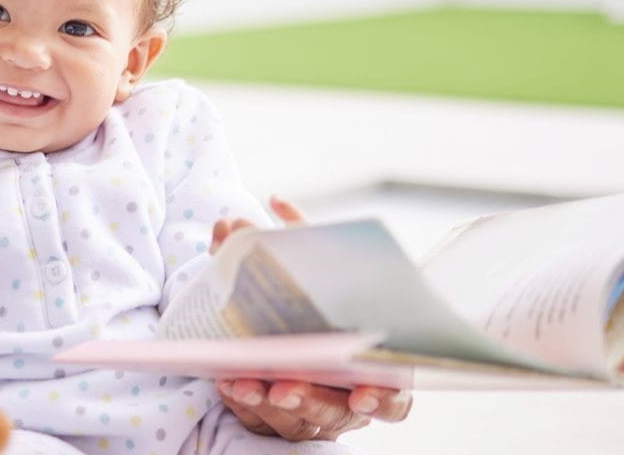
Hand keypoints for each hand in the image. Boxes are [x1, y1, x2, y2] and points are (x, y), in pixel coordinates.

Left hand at [208, 197, 414, 440]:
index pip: (394, 394)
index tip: (361, 392)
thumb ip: (302, 239)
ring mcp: (316, 411)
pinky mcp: (283, 417)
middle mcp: (352, 394)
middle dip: (310, 398)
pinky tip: (229, 383)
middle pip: (338, 411)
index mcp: (378, 363)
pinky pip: (265, 422)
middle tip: (283, 387)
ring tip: (243, 382)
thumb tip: (276, 201)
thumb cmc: (320, 295)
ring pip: (298, 421)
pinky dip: (247, 404)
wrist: (286, 324)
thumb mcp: (314, 266)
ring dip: (269, 402)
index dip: (382, 397)